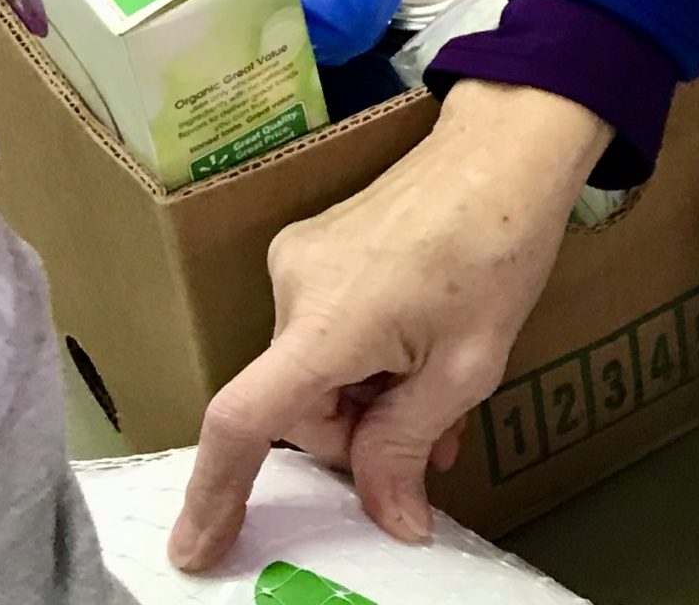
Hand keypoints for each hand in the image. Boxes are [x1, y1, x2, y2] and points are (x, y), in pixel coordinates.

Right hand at [168, 80, 609, 569]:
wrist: (503, 149)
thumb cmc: (495, 247)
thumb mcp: (465, 368)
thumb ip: (408, 447)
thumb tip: (391, 519)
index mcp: (324, 321)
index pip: (243, 420)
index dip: (216, 493)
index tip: (196, 550)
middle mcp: (292, 286)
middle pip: (298, 404)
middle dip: (357, 433)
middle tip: (432, 434)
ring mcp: (298, 259)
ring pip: (314, 370)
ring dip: (367, 396)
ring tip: (439, 389)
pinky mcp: (312, 244)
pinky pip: (323, 329)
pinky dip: (362, 357)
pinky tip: (416, 353)